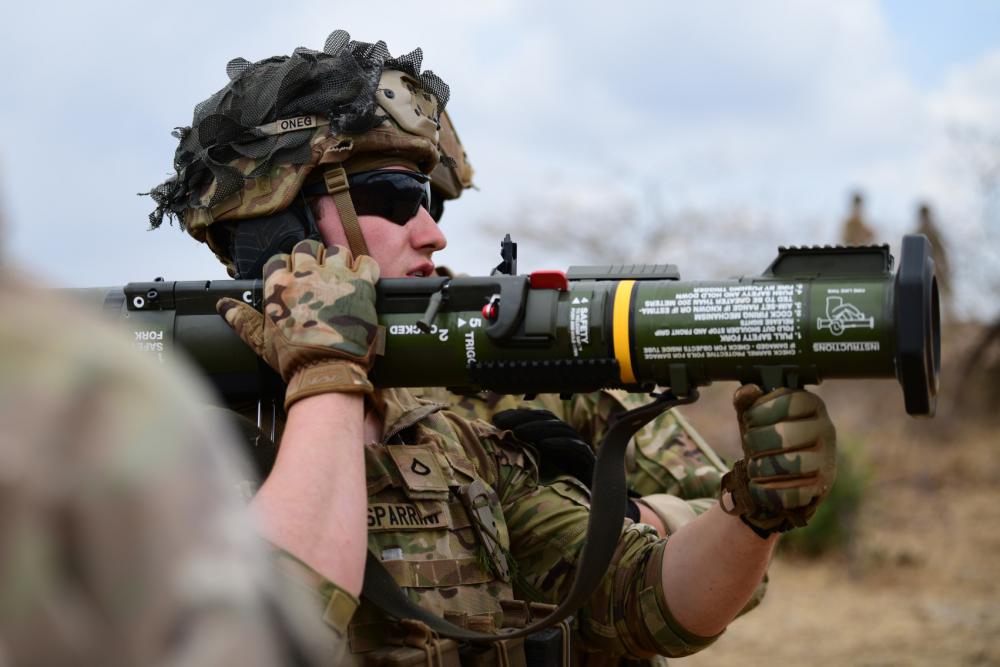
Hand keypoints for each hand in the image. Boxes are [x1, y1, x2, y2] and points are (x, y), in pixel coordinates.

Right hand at [217, 240, 380, 408]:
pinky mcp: (361, 286)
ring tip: (340, 276)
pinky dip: (366, 267)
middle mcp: (307, 275)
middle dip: (312, 257)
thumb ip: (242, 320)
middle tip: (318, 274)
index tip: (293, 276)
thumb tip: (223, 306)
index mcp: (280, 286)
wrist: (328, 372)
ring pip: (337, 250)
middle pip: (307, 248)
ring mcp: (335, 278)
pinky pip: (367, 263)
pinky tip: (363, 278)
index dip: (286, 266)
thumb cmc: (294, 360)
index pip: (279, 259)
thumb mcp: (261, 341)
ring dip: (338, 260)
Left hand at [492, 408, 643, 521]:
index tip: (496, 418)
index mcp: (555, 442)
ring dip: (538, 429)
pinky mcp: (591, 464)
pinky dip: (561, 444)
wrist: (588, 521)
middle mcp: (569, 442)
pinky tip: (544, 445)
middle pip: (548, 420)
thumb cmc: (554, 503)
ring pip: (562, 430)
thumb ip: (518, 463)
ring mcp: (581, 452)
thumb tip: (489, 451)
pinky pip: (577, 448)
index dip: (518, 415)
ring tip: (518, 433)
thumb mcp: (531, 480)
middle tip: (501, 422)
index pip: (537, 419)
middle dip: (524, 419)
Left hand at [721, 385, 836, 536]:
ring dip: (759, 468)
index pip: (786, 401)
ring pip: (787, 464)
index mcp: (811, 404)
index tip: (750, 421)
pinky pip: (791, 492)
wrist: (783, 472)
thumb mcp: (756, 416)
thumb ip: (748, 401)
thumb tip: (748, 390)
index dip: (759, 412)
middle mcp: (825, 428)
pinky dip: (766, 492)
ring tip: (754, 467)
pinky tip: (759, 486)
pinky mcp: (822, 485)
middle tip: (750, 446)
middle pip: (783, 434)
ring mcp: (827, 458)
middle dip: (756, 442)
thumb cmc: (769, 437)